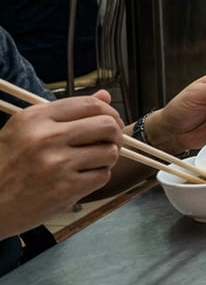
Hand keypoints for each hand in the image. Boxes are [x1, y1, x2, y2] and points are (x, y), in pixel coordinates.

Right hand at [0, 94, 123, 237]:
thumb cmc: (6, 166)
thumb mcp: (25, 131)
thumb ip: (65, 114)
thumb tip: (104, 95)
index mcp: (34, 118)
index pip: (89, 104)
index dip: (109, 111)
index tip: (111, 119)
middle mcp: (46, 138)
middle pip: (106, 125)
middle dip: (115, 133)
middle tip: (109, 141)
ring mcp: (57, 164)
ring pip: (109, 152)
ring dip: (106, 158)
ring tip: (89, 162)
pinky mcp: (66, 189)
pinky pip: (102, 176)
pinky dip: (97, 177)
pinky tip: (80, 178)